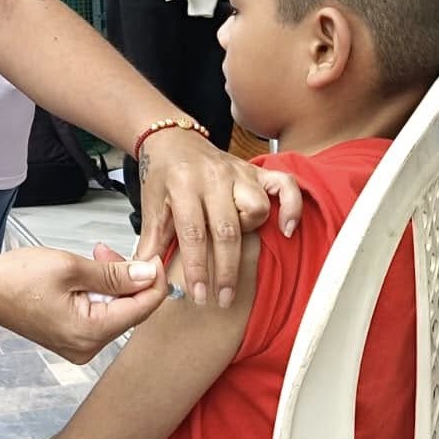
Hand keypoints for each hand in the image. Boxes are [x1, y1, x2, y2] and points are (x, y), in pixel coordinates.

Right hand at [0, 245, 167, 363]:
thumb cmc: (15, 278)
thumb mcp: (70, 267)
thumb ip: (113, 274)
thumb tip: (146, 275)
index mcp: (90, 332)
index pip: (142, 309)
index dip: (153, 280)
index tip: (153, 257)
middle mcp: (87, 346)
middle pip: (130, 311)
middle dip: (128, 278)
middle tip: (110, 251)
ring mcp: (78, 345)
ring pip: (115, 311)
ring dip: (112, 283)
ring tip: (95, 258)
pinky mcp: (71, 338)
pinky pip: (99, 315)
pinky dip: (99, 293)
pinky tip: (87, 276)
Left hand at [132, 126, 303, 308]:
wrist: (172, 140)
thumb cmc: (163, 176)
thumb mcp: (150, 207)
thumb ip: (150, 243)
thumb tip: (147, 276)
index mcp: (183, 185)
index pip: (193, 234)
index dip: (198, 268)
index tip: (199, 295)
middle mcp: (213, 177)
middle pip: (227, 230)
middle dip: (225, 270)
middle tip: (222, 298)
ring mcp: (238, 172)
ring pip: (256, 208)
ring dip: (248, 233)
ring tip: (232, 246)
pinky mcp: (256, 170)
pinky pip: (285, 185)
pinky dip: (291, 207)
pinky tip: (285, 229)